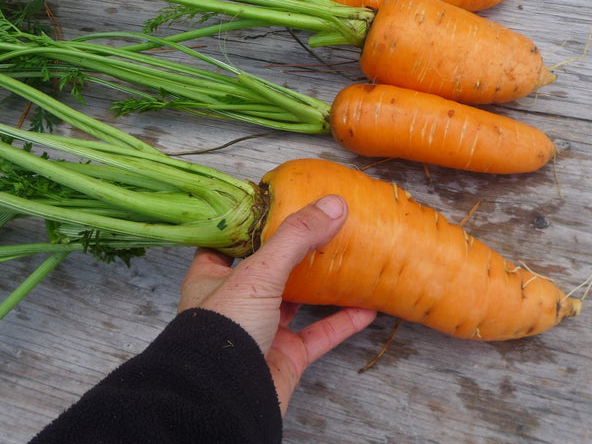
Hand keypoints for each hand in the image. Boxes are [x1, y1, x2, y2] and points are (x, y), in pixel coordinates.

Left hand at [178, 194, 376, 414]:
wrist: (226, 399)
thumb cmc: (224, 330)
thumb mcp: (259, 272)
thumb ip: (296, 237)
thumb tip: (332, 205)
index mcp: (214, 278)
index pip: (230, 243)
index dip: (251, 224)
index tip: (276, 205)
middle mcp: (235, 303)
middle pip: (268, 270)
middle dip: (293, 251)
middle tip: (319, 226)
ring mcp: (261, 331)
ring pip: (295, 302)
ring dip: (321, 286)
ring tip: (345, 260)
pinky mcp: (284, 356)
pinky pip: (319, 335)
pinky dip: (343, 322)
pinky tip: (366, 308)